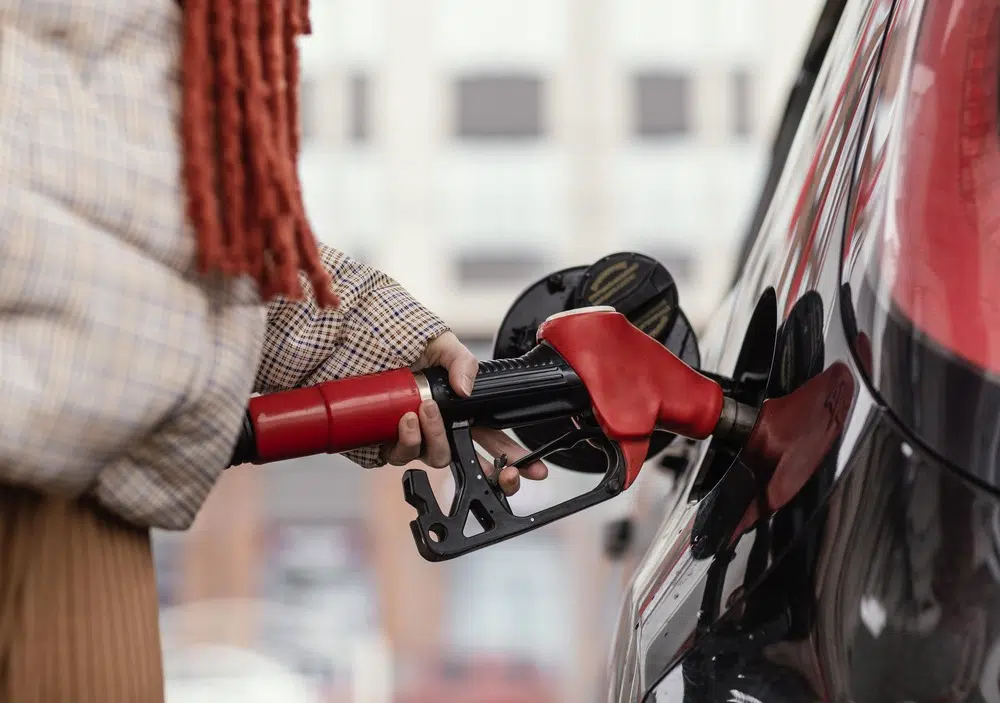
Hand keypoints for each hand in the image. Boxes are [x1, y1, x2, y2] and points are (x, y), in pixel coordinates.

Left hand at [379, 332, 547, 495]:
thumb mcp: (442, 345)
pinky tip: (407, 420)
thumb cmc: (405, 348)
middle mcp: (442, 430)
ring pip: (438, 457)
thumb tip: (466, 389)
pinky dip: (409, 439)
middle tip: (498, 468)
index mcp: (463, 412)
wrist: (362, 348)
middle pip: (471, 462)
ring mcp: (419, 440)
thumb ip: (463, 361)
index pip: (495, 439)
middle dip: (490, 471)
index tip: (535, 470)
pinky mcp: (392, 445)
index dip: (515, 458)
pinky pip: (404, 456)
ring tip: (426, 409)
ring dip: (436, 436)